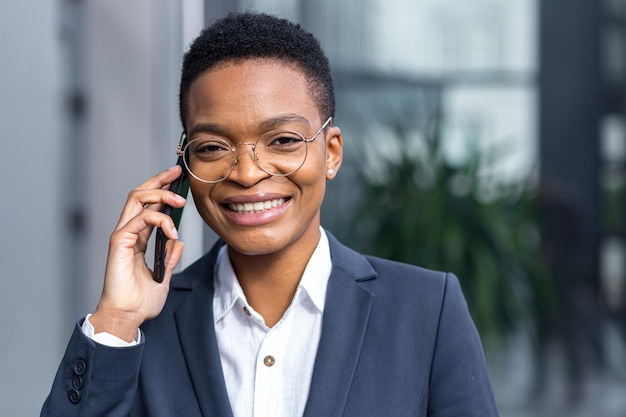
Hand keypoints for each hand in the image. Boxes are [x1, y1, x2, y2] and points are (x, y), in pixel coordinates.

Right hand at [90, 165, 186, 341]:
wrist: (127, 316)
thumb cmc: (140, 300)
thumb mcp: (163, 275)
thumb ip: (170, 258)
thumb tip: (177, 242)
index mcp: (138, 238)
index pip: (148, 205)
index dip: (161, 189)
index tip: (177, 179)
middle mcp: (128, 232)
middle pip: (140, 195)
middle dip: (159, 179)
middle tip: (177, 172)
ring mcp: (122, 235)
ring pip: (137, 199)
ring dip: (161, 195)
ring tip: (180, 202)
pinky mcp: (120, 242)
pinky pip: (140, 219)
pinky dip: (160, 220)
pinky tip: (172, 232)